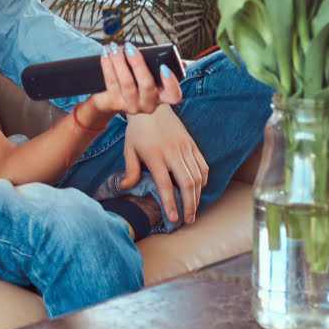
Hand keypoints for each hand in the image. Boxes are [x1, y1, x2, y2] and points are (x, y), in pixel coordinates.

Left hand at [87, 42, 181, 117]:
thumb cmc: (135, 83)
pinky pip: (111, 82)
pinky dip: (107, 65)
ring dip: (119, 61)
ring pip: (126, 82)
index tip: (163, 66)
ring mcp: (131, 105)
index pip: (174, 95)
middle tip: (129, 46)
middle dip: (138, 63)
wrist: (109, 100)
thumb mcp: (150, 78)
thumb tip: (182, 62)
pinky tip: (105, 54)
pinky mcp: (114, 103)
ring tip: (113, 47)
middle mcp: (148, 105)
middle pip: (146, 85)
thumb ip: (164, 68)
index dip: (171, 82)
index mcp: (161, 97)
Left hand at [121, 107, 208, 224]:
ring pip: (197, 177)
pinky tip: (198, 190)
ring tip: (193, 210)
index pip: (165, 184)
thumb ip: (130, 170)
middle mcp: (172, 152)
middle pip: (187, 183)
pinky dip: (203, 180)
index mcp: (155, 155)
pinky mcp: (192, 144)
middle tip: (188, 220)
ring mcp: (185, 148)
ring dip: (197, 196)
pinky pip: (202, 166)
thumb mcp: (129, 149)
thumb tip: (125, 188)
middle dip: (190, 205)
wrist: (152, 107)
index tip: (173, 218)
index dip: (170, 203)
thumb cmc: (137, 130)